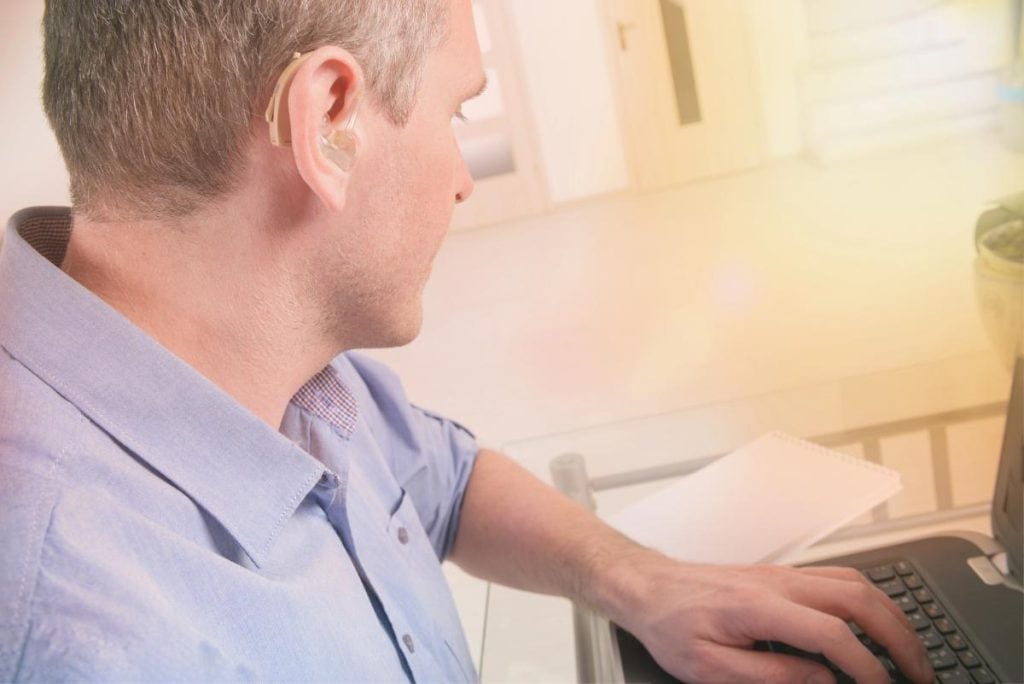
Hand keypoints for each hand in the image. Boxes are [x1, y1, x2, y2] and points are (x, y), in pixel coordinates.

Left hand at [603, 555, 933, 683]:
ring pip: (855, 583)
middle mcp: (778, 582)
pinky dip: (871, 602)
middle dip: (899, 637)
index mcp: (758, 606)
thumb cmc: (670, 624)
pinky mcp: (781, 575)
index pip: (832, 634)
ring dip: (892, 615)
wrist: (647, 586)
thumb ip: (770, 676)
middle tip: (920, 673)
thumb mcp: (709, 668)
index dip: (866, 668)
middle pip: (859, 598)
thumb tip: (823, 678)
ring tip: (909, 652)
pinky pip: (839, 579)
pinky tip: (878, 624)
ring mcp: (782, 574)